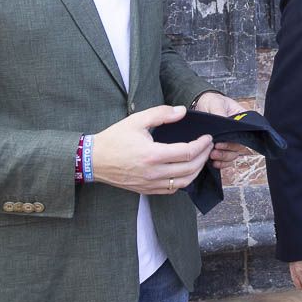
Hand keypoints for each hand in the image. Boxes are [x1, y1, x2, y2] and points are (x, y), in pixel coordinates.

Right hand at [91, 105, 212, 194]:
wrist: (93, 160)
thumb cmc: (115, 139)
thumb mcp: (137, 120)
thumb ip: (161, 113)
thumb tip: (182, 111)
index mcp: (152, 154)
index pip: (187, 152)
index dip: (201, 145)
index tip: (207, 137)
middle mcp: (153, 173)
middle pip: (190, 169)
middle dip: (203, 157)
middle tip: (208, 146)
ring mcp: (150, 184)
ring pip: (183, 183)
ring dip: (196, 171)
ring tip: (201, 158)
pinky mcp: (146, 190)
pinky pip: (171, 190)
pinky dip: (183, 181)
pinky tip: (186, 171)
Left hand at [194, 92, 252, 169]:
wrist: (201, 104)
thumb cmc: (212, 101)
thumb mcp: (216, 104)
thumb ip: (220, 114)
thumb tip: (223, 123)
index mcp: (242, 120)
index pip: (246, 133)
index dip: (236, 140)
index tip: (222, 141)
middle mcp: (239, 132)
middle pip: (240, 146)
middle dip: (227, 150)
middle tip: (215, 149)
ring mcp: (231, 140)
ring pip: (233, 154)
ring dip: (224, 157)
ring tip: (212, 156)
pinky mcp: (223, 148)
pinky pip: (227, 160)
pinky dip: (221, 163)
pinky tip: (213, 163)